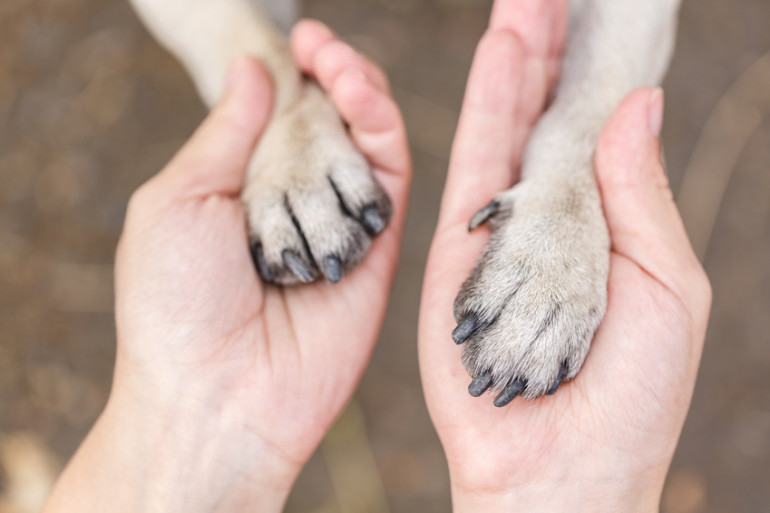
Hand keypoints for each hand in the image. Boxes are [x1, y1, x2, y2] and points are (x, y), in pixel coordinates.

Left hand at [44, 20, 409, 511]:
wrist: (216, 397)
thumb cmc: (174, 304)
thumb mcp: (177, 202)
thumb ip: (224, 134)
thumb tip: (255, 70)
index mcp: (244, 190)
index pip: (283, 115)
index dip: (296, 73)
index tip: (299, 39)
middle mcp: (295, 204)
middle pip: (331, 122)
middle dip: (332, 75)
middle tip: (321, 44)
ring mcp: (338, 225)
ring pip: (366, 143)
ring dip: (360, 92)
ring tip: (340, 65)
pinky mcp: (378, 250)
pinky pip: (391, 180)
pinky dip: (383, 132)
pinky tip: (362, 100)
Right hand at [419, 1, 710, 510]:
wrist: (561, 467)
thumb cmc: (632, 393)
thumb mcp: (667, 286)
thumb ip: (641, 196)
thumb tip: (637, 104)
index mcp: (606, 228)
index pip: (598, 130)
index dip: (596, 71)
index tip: (595, 15)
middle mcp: (552, 221)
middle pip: (549, 118)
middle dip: (552, 52)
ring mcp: (502, 231)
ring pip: (510, 128)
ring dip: (520, 61)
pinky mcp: (461, 251)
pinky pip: (475, 165)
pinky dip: (489, 105)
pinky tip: (502, 52)